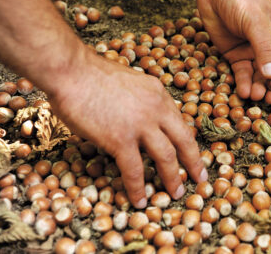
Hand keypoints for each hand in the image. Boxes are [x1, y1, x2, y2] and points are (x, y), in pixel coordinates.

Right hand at [48, 53, 206, 207]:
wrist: (71, 71)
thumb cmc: (91, 75)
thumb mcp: (130, 83)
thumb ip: (141, 101)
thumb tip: (140, 121)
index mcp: (159, 94)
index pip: (180, 122)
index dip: (187, 142)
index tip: (191, 155)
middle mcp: (156, 109)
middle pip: (184, 140)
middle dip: (194, 162)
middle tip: (200, 178)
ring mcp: (140, 125)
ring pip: (166, 157)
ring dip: (173, 178)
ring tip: (177, 193)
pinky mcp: (120, 139)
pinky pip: (134, 169)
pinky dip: (138, 187)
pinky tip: (139, 200)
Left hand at [196, 0, 270, 103]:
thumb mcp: (255, 21)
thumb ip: (265, 48)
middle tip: (269, 100)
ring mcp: (253, 50)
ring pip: (258, 75)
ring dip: (258, 87)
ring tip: (254, 97)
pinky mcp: (236, 55)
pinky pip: (242, 73)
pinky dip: (243, 83)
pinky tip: (243, 92)